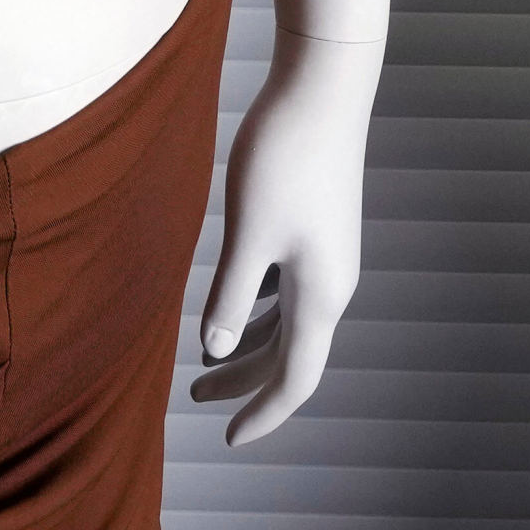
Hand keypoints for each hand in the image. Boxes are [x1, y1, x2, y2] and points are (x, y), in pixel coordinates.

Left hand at [188, 34, 375, 446]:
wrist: (324, 89)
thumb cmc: (284, 158)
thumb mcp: (249, 233)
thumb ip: (230, 296)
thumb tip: (213, 350)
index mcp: (321, 296)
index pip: (296, 380)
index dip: (263, 414)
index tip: (229, 440)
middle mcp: (333, 284)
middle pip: (291, 356)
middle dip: (245, 382)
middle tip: (196, 398)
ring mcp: (328, 256)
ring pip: (289, 323)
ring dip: (248, 346)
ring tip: (203, 360)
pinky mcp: (318, 229)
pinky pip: (289, 291)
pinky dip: (259, 311)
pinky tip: (233, 304)